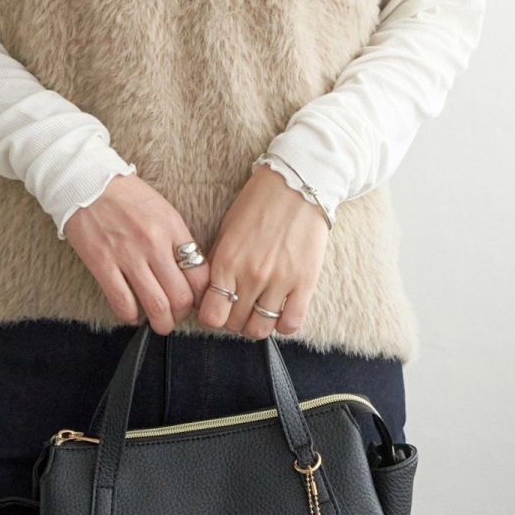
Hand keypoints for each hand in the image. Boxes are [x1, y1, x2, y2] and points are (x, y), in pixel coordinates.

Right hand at [62, 172, 210, 333]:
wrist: (87, 181)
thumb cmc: (127, 195)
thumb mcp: (163, 209)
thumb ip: (178, 239)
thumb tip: (192, 271)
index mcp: (172, 227)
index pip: (200, 274)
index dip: (202, 295)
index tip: (196, 300)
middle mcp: (153, 243)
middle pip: (181, 296)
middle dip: (182, 314)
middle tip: (177, 314)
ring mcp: (127, 255)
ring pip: (156, 306)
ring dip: (161, 322)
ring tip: (160, 322)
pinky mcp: (102, 264)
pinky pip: (123, 303)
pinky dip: (131, 316)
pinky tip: (133, 313)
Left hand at [195, 165, 329, 339]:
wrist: (296, 184)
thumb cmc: (258, 204)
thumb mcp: (227, 230)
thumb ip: (218, 263)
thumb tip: (209, 293)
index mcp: (227, 260)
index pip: (211, 315)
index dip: (213, 315)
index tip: (219, 308)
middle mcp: (251, 275)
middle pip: (235, 324)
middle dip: (234, 319)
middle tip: (240, 306)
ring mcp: (280, 280)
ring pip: (260, 329)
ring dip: (257, 324)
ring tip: (259, 309)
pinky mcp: (305, 282)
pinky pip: (291, 324)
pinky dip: (283, 324)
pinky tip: (281, 310)